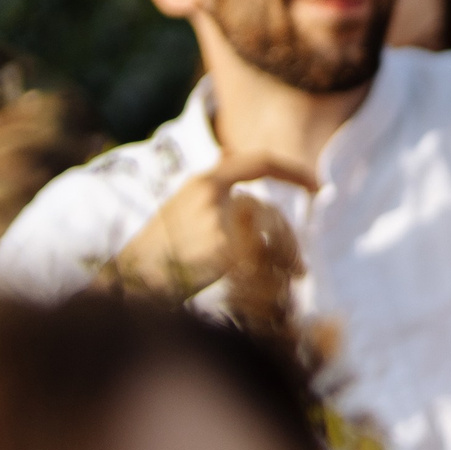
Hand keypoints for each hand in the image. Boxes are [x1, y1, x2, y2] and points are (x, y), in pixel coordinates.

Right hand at [111, 151, 320, 298]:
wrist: (132, 280)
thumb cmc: (157, 253)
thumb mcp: (181, 211)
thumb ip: (216, 199)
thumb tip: (247, 182)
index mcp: (202, 183)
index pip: (257, 162)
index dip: (291, 170)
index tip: (318, 184)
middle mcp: (211, 196)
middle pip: (272, 212)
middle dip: (290, 239)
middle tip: (301, 269)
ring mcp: (216, 221)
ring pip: (273, 235)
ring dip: (288, 258)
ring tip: (296, 277)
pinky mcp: (222, 250)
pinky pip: (265, 260)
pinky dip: (273, 274)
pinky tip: (273, 287)